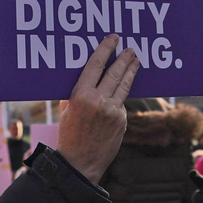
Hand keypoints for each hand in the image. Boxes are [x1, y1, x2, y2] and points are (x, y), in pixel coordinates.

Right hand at [56, 34, 138, 183]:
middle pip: (115, 72)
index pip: (95, 65)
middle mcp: (99, 101)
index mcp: (80, 95)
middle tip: (130, 48)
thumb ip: (75, 94)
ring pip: (124, 85)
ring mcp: (113, 111)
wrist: (80, 163)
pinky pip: (122, 104)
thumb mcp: (66, 111)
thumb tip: (86, 78)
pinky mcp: (122, 121)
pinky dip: (122, 96)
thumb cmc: (69, 136)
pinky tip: (123, 90)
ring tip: (136, 61)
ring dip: (131, 71)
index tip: (113, 39)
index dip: (105, 49)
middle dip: (124, 58)